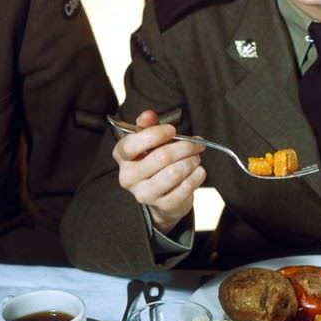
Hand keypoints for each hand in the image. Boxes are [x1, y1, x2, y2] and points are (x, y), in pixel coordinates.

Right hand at [112, 110, 204, 235]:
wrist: (162, 195)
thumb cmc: (155, 163)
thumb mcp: (149, 141)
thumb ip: (148, 126)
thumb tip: (148, 115)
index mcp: (122, 156)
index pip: (133, 144)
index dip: (156, 134)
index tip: (172, 130)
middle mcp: (128, 176)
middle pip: (161, 157)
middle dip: (184, 147)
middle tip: (196, 144)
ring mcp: (144, 193)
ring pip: (174, 173)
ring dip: (191, 161)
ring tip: (196, 158)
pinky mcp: (162, 205)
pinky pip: (185, 188)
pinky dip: (196, 177)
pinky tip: (198, 171)